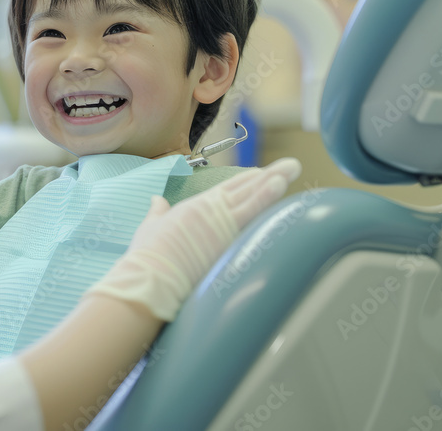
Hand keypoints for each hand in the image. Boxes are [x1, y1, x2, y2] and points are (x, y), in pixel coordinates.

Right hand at [86, 157, 301, 320]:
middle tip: (291, 166)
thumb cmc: (149, 254)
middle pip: (246, 190)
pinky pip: (253, 218)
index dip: (247, 180)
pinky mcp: (230, 242)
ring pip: (254, 200)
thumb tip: (157, 201)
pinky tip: (279, 193)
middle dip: (270, 177)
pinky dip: (266, 202)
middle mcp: (213, 212)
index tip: (263, 172)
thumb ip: (158, 211)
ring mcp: (224, 226)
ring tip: (291, 171)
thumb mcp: (151, 226)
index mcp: (196, 206)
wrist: (154, 277)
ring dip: (273, 185)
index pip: (228, 188)